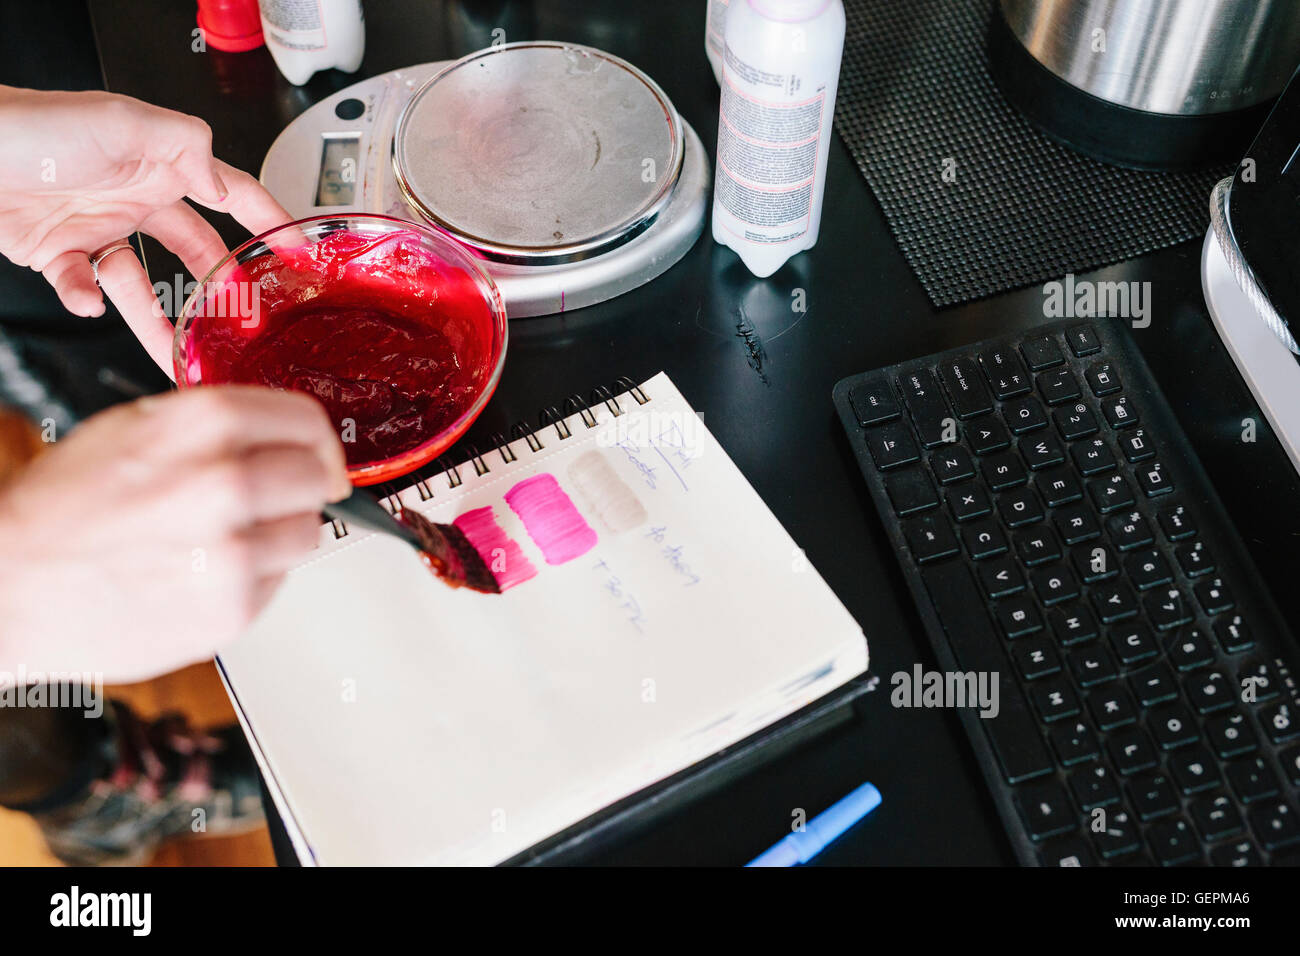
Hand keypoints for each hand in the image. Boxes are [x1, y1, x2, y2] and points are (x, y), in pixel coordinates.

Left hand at [0, 86, 290, 373]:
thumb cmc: (37, 126)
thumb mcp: (124, 119)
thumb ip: (187, 145)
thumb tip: (226, 188)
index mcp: (162, 164)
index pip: (233, 194)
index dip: (271, 221)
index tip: (301, 251)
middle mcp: (136, 198)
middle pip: (197, 251)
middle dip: (224, 287)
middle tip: (244, 319)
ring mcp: (100, 228)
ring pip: (144, 286)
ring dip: (161, 321)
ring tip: (178, 351)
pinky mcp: (60, 253)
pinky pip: (86, 287)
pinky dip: (87, 299)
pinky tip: (89, 301)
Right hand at [0, 387, 350, 682]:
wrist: (10, 589)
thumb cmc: (60, 510)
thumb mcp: (130, 428)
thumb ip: (208, 423)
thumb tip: (272, 430)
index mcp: (202, 425)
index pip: (305, 419)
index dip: (314, 437)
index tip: (314, 450)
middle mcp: (224, 483)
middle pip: (318, 475)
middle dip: (302, 482)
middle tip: (278, 493)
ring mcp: (233, 551)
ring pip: (308, 530)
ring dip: (282, 530)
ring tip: (232, 534)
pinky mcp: (232, 608)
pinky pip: (278, 580)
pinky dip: (255, 575)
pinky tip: (208, 570)